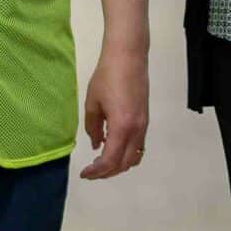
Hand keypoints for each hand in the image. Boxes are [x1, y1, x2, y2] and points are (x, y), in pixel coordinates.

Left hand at [78, 47, 148, 179]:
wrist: (129, 57)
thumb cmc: (107, 76)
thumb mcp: (92, 103)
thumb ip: (93, 128)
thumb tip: (96, 145)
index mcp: (121, 127)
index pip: (110, 160)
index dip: (97, 172)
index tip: (84, 174)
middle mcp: (136, 130)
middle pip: (124, 163)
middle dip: (107, 172)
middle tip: (91, 172)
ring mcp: (143, 125)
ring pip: (135, 157)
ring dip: (119, 165)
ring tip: (102, 163)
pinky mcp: (145, 120)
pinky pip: (138, 146)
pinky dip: (126, 154)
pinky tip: (113, 147)